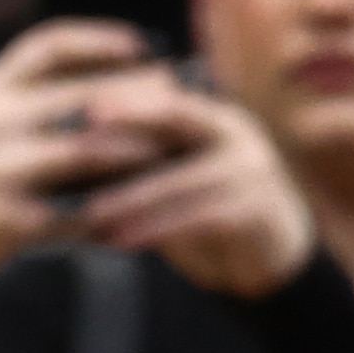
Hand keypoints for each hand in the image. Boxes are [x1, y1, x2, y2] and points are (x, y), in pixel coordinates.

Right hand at [0, 20, 175, 284]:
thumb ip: (37, 85)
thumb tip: (130, 57)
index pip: (47, 47)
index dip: (101, 39)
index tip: (146, 44)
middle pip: (81, 100)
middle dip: (139, 100)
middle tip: (181, 100)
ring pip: (86, 152)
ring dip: (136, 150)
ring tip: (171, 147)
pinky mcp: (5, 221)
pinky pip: (73, 209)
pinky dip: (111, 203)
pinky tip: (141, 199)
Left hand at [62, 73, 314, 300]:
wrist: (273, 253)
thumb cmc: (214, 211)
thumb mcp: (185, 179)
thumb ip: (151, 165)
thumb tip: (82, 159)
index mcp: (220, 121)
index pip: (173, 99)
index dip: (133, 100)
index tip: (88, 107)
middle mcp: (238, 136)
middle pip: (180, 120)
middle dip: (130, 130)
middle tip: (80, 148)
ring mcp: (249, 171)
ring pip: (180, 179)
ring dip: (131, 198)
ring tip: (91, 213)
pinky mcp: (254, 210)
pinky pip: (196, 216)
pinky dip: (155, 228)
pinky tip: (123, 240)